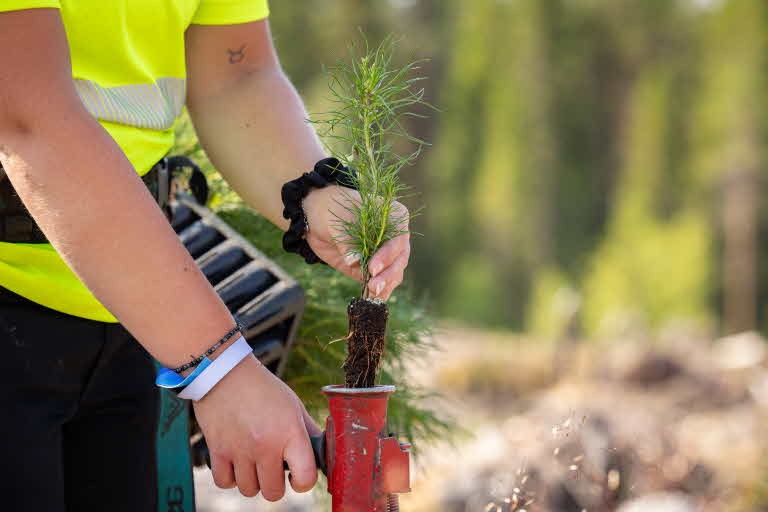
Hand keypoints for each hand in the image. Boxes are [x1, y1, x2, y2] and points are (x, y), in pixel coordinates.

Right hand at [192, 354, 320, 499]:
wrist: (225, 372)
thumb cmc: (263, 388)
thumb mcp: (293, 405)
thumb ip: (308, 431)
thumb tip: (323, 453)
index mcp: (290, 432)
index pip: (305, 479)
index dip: (304, 482)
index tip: (298, 474)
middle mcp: (266, 445)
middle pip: (274, 493)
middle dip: (276, 484)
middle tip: (274, 467)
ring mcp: (240, 450)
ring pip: (249, 490)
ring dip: (253, 481)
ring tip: (254, 462)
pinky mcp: (217, 450)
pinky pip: (225, 483)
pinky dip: (231, 478)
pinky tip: (237, 462)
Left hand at [302, 185, 410, 300]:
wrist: (317, 219)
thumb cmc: (332, 211)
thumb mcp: (339, 222)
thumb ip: (348, 242)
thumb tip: (354, 261)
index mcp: (394, 218)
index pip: (398, 240)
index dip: (387, 255)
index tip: (373, 267)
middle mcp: (394, 238)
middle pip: (399, 260)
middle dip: (387, 275)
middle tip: (373, 286)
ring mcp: (386, 256)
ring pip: (394, 274)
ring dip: (384, 286)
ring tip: (371, 294)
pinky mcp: (374, 270)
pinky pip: (382, 284)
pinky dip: (378, 293)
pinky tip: (371, 300)